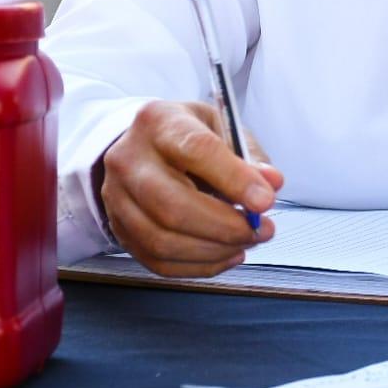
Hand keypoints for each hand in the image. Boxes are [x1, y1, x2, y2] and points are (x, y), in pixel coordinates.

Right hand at [99, 100, 284, 277]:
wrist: (144, 145)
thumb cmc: (189, 136)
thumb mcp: (223, 128)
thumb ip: (249, 156)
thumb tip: (271, 183)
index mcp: (159, 121)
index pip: (196, 151)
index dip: (234, 179)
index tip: (265, 202)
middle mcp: (129, 159)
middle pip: (174, 206)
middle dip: (225, 227)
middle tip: (261, 230)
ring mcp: (117, 197)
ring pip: (162, 240)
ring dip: (214, 250)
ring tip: (247, 241)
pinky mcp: (118, 229)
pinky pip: (157, 261)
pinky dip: (199, 266)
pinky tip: (226, 255)